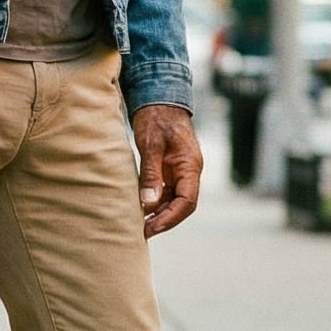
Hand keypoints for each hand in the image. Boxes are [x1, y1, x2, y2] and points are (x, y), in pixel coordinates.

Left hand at [133, 105, 201, 237]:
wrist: (159, 97)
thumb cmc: (157, 117)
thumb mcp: (151, 145)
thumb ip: (150, 174)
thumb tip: (148, 204)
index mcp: (190, 166)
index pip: (187, 201)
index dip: (171, 218)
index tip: (152, 227)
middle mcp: (189, 171)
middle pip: (182, 205)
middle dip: (164, 220)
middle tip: (143, 232)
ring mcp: (181, 170)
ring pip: (174, 199)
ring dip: (159, 213)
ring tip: (140, 225)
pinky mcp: (171, 168)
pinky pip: (167, 191)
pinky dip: (156, 202)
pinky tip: (141, 208)